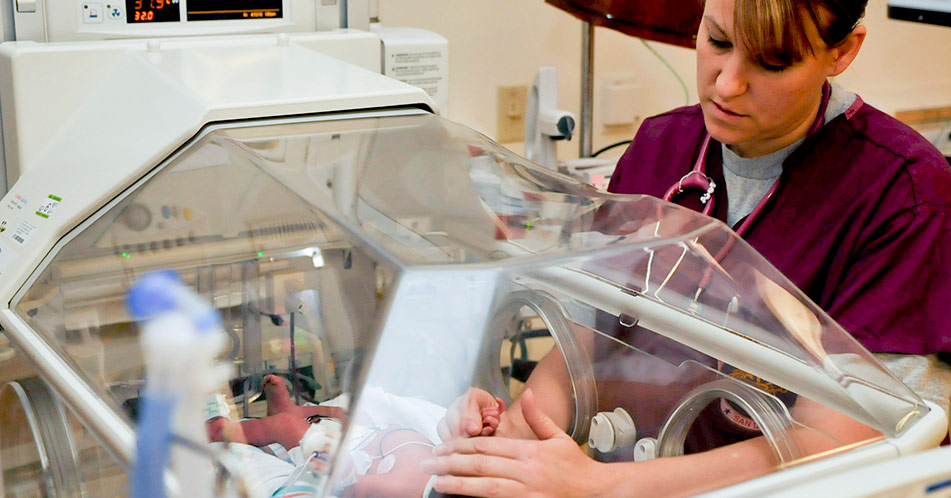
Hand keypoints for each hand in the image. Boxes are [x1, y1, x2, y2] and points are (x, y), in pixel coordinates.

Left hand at [422, 388, 608, 496]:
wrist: (598, 493)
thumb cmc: (576, 467)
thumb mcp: (559, 438)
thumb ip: (539, 417)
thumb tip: (528, 393)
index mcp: (529, 451)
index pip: (487, 445)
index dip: (461, 445)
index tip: (442, 446)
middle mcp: (525, 470)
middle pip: (480, 464)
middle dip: (450, 463)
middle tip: (427, 463)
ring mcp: (526, 491)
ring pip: (485, 486)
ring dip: (457, 483)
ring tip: (437, 481)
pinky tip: (462, 497)